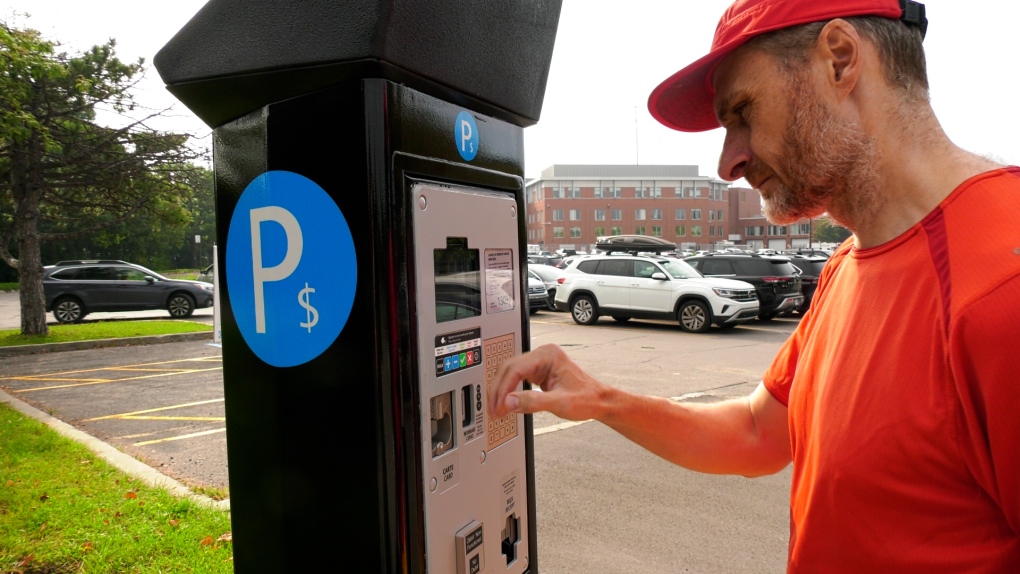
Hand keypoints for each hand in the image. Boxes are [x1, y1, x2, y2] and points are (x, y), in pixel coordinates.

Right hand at [489, 343, 610, 420]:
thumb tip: (508, 402)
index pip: (515, 368)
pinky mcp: (540, 371)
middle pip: (509, 368)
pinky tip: (507, 402)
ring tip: (498, 409)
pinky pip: (518, 377)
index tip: (498, 406)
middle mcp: (543, 354)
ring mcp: (541, 362)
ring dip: (502, 390)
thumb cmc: (587, 399)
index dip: (503, 389)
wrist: (600, 402)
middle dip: (499, 390)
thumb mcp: (560, 403)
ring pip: (511, 372)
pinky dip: (510, 390)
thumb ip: (532, 402)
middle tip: (495, 410)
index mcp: (548, 355)